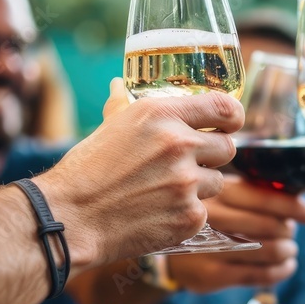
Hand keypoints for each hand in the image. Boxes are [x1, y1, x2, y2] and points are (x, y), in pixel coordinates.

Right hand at [36, 79, 242, 266]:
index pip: (223, 107)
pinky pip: (203, 211)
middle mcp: (179, 144)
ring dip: (199, 186)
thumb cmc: (85, 171)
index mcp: (161, 114)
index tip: (231, 123)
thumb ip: (125, 106)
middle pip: (228, 147)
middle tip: (189, 164)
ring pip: (217, 181)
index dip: (233, 117)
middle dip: (212, 155)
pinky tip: (158, 212)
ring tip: (165, 190)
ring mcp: (186, 183)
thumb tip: (119, 85)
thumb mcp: (109, 127)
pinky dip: (186, 213)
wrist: (71, 218)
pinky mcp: (189, 217)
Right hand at [168, 176, 304, 291]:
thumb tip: (299, 199)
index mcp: (219, 192)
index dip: (294, 207)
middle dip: (289, 231)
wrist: (169, 253)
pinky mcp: (214, 275)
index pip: (265, 199)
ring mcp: (213, 248)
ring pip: (270, 251)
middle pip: (270, 226)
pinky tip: (285, 266)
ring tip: (288, 249)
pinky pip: (261, 275)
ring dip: (288, 251)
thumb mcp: (224, 196)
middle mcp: (214, 218)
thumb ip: (256, 193)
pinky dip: (281, 271)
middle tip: (290, 233)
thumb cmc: (208, 219)